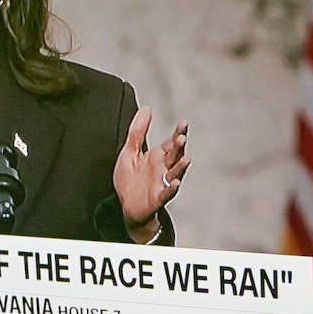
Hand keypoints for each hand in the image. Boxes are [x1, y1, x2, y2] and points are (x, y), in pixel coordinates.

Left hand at [113, 107, 189, 242]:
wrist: (126, 205)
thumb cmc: (130, 179)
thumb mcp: (130, 151)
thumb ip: (138, 131)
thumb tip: (147, 108)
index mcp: (158, 156)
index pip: (171, 142)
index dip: (178, 133)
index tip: (184, 122)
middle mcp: (164, 169)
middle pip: (175, 156)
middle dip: (179, 147)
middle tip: (182, 138)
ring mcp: (162, 183)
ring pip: (174, 174)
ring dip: (180, 167)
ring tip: (186, 159)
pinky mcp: (157, 198)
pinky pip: (166, 193)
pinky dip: (171, 188)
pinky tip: (175, 183)